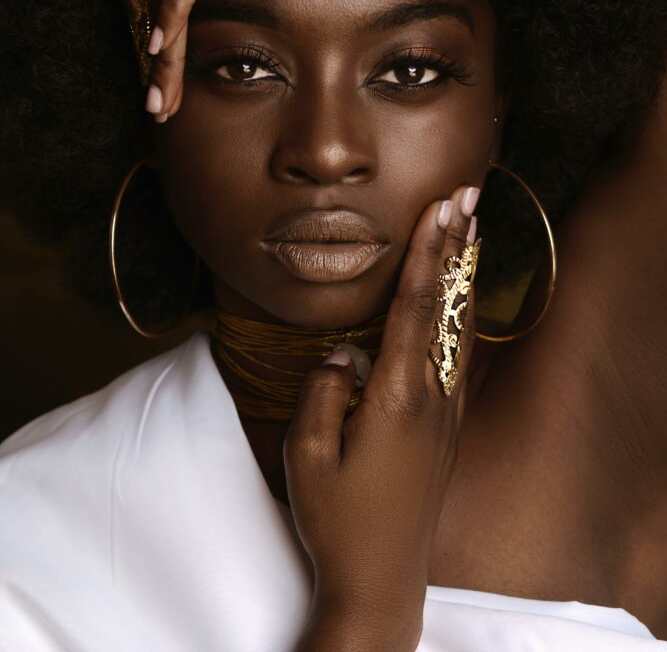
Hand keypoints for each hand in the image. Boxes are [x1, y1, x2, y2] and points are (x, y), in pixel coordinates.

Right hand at [284, 184, 479, 649]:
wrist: (381, 580)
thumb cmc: (338, 519)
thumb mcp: (307, 455)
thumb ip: (323, 391)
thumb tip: (341, 355)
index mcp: (399, 396)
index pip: (416, 306)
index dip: (428, 251)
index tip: (441, 207)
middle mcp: (433, 397)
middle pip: (449, 306)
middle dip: (457, 247)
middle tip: (469, 197)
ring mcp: (446, 414)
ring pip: (459, 328)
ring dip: (462, 274)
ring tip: (470, 232)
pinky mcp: (446, 430)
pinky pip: (457, 354)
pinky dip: (459, 312)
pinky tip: (458, 301)